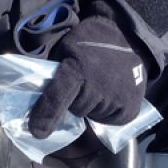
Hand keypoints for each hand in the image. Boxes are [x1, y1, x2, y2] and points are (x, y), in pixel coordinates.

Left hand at [27, 13, 146, 138]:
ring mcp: (116, 97)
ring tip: (101, 86)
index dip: (46, 115)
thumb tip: (39, 103)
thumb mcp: (65, 51)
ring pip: (94, 116)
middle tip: (85, 83)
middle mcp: (97, 86)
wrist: (126, 35)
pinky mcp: (131, 106)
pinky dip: (109, 112)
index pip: (57, 97)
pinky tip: (112, 95)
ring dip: (94, 106)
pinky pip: (112, 121)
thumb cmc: (88, 44)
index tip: (36, 132)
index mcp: (77, 69)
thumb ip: (55, 75)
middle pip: (77, 110)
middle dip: (76, 101)